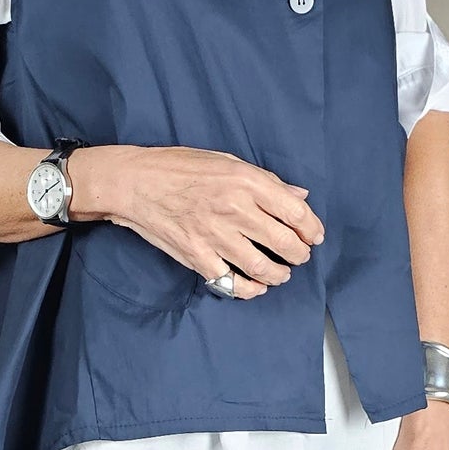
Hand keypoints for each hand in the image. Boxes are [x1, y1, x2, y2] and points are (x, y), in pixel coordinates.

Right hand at [69, 144, 321, 296]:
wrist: (134, 182)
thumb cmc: (178, 167)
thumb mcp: (225, 160)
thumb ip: (265, 181)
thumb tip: (299, 195)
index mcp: (245, 181)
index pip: (296, 211)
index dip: (312, 228)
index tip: (314, 236)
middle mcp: (234, 208)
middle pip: (285, 243)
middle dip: (299, 254)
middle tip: (299, 256)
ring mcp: (215, 235)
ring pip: (263, 267)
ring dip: (279, 275)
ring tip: (281, 274)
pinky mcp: (197, 256)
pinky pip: (232, 282)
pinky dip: (249, 289)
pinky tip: (255, 286)